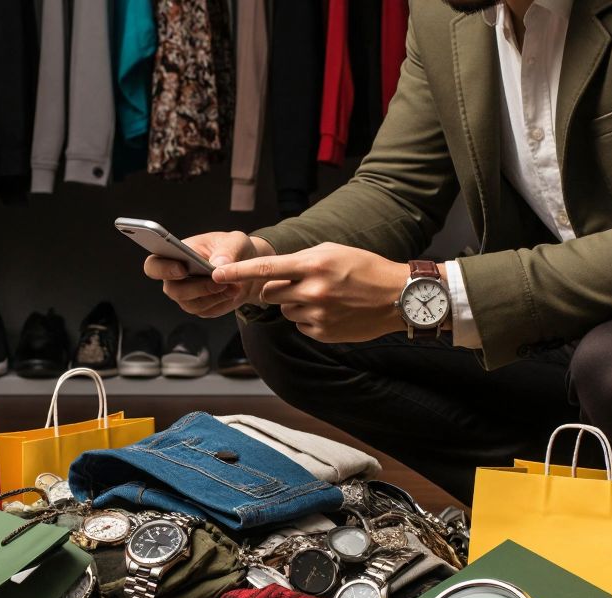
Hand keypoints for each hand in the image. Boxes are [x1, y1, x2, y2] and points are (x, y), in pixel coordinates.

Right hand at [143, 231, 273, 317]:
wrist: (246, 268)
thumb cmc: (233, 250)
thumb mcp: (235, 242)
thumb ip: (227, 250)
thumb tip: (218, 264)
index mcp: (175, 255)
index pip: (154, 265)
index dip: (162, 269)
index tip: (181, 269)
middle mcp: (176, 278)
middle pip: (173, 290)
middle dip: (197, 287)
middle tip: (217, 281)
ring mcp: (187, 295)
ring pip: (191, 304)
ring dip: (213, 296)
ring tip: (232, 286)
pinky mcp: (200, 307)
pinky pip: (206, 311)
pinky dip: (221, 303)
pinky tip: (233, 292)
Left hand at [212, 242, 409, 342]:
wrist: (396, 297)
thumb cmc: (364, 268)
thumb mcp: (332, 251)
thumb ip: (300, 260)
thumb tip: (271, 273)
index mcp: (312, 265)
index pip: (266, 268)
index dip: (237, 271)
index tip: (215, 273)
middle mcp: (312, 291)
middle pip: (270, 293)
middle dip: (277, 288)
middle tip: (301, 283)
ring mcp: (317, 315)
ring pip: (284, 310)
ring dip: (295, 304)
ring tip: (325, 297)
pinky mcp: (322, 333)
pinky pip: (300, 325)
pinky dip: (309, 319)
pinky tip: (331, 311)